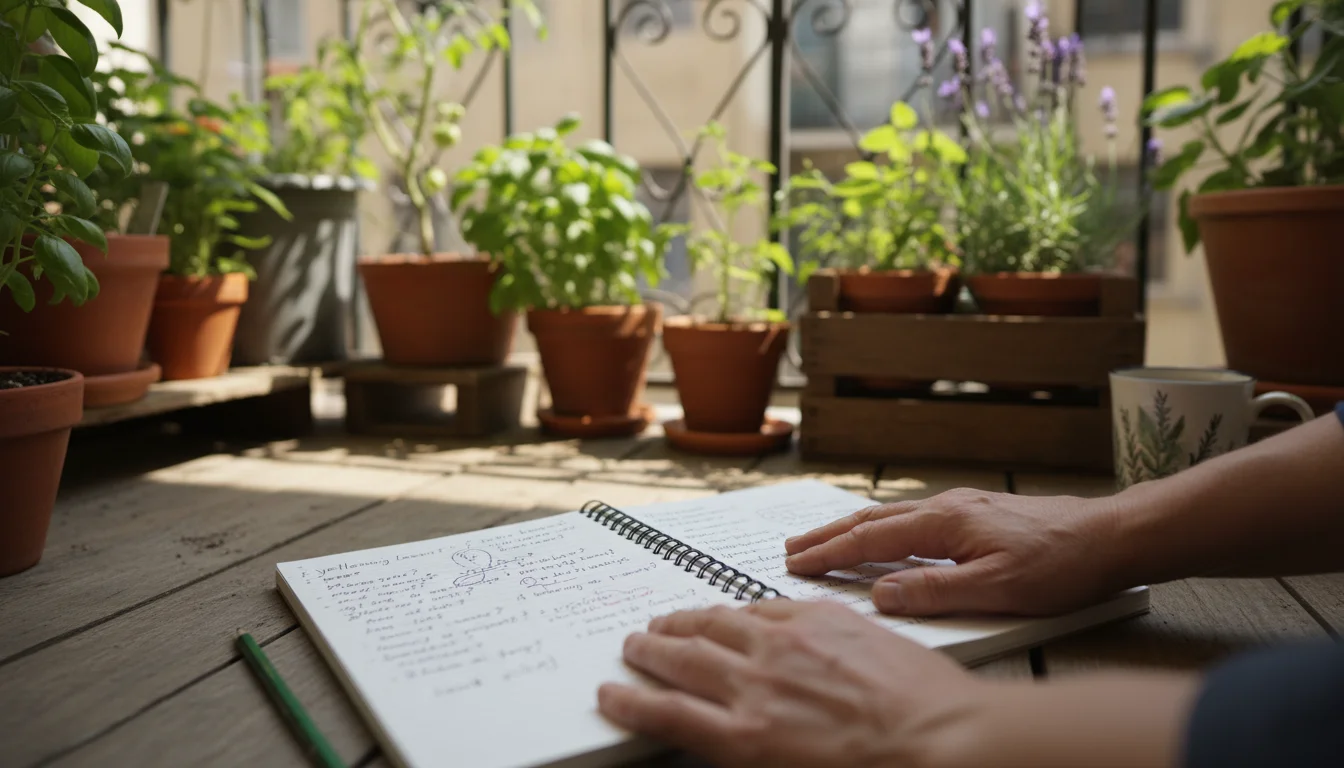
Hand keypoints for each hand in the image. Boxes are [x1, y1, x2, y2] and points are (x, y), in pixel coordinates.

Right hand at [597, 600, 984, 767]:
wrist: (945, 742)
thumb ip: (746, 753)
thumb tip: (722, 739)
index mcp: (745, 739)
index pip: (664, 713)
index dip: (630, 700)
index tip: (611, 691)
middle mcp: (755, 686)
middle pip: (680, 661)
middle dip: (648, 653)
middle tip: (632, 645)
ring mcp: (787, 646)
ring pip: (715, 624)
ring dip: (683, 623)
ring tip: (667, 622)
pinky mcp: (821, 618)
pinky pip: (764, 606)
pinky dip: (739, 609)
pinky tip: (734, 610)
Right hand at [783, 488, 1124, 616]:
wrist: (1111, 536)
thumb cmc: (1061, 564)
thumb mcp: (998, 590)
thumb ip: (935, 592)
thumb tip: (881, 595)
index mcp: (945, 523)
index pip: (871, 539)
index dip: (830, 553)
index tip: (796, 564)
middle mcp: (947, 506)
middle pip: (872, 519)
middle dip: (828, 534)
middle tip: (792, 547)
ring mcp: (962, 506)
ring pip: (892, 515)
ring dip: (852, 528)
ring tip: (825, 539)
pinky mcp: (977, 512)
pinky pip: (913, 516)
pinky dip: (882, 526)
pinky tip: (885, 534)